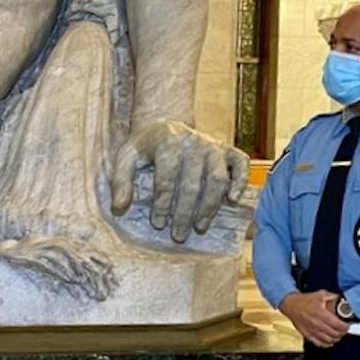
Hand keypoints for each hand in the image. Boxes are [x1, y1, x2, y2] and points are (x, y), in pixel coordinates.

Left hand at [110, 120, 249, 242]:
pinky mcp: (227, 150)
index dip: (162, 204)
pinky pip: (240, 164)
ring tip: (199, 227)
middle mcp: (193, 143)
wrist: (166, 124)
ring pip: (217, 180)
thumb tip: (118, 208)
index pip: (166, 179)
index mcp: (167, 142)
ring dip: (209, 206)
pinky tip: (232, 200)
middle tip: (178, 236)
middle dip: (185, 213)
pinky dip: (240, 181)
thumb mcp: (126, 157)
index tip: (158, 224)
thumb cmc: (146, 145)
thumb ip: (120, 181)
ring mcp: (213, 146)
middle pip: (192, 184)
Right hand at [280, 292, 349, 348]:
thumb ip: (332, 297)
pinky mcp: (307, 334)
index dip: (345, 327)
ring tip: (339, 335)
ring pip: (328, 340)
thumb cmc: (304, 300)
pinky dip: (326, 344)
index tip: (347, 325)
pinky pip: (318, 343)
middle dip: (342, 333)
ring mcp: (312, 330)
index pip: (337, 324)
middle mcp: (316, 323)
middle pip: (334, 333)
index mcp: (321, 313)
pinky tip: (330, 342)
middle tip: (344, 330)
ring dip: (335, 339)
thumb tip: (342, 299)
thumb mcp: (320, 294)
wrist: (291, 305)